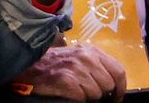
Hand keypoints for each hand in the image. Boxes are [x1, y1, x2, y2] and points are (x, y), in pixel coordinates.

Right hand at [11, 44, 125, 100]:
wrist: (28, 65)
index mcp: (91, 50)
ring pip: (96, 93)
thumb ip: (96, 65)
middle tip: (87, 92)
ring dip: (87, 96)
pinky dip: (76, 98)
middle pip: (109, 84)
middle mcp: (85, 57)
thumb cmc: (54, 63)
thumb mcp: (78, 57)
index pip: (118, 71)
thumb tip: (113, 83)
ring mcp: (75, 68)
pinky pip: (82, 97)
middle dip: (100, 92)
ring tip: (74, 89)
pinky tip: (67, 92)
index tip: (116, 96)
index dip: (120, 88)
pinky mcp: (65, 80)